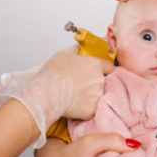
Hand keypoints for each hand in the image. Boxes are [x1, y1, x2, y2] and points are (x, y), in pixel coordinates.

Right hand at [0, 45, 114, 147]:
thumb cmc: (54, 74)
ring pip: (98, 95)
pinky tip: (75, 104)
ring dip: (90, 95)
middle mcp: (99, 79)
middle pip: (103, 81)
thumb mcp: (64, 54)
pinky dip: (85, 107)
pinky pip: (92, 108)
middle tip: (80, 85)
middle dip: (94, 83)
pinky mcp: (92, 109)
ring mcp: (97, 95)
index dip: (104, 69)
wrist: (47, 93)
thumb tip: (79, 47)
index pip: (109, 66)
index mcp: (95, 65)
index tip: (98, 72)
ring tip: (75, 95)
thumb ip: (76, 49)